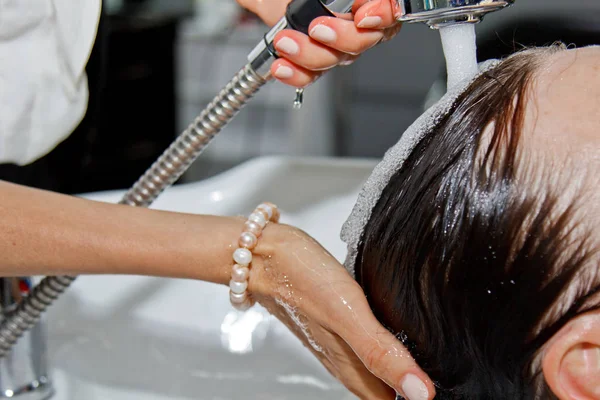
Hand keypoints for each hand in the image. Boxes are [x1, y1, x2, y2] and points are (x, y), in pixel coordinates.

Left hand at [236, 0, 401, 86]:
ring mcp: (338, 44)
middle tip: (317, 28)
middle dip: (342, 37)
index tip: (364, 17)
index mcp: (364, 1)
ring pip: (338, 58)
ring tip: (285, 42)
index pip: (391, 8)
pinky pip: (313, 75)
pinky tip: (282, 67)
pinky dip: (296, 74)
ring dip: (310, 54)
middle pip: (366, 39)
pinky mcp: (316, 61)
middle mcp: (356, 21)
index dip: (384, 14)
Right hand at [250, 223, 434, 399]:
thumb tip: (421, 393)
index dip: (418, 395)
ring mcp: (336, 343)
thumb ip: (380, 351)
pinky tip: (394, 332)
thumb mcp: (347, 313)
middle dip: (410, 386)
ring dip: (398, 370)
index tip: (444, 381)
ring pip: (374, 370)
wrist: (261, 252)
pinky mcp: (333, 323)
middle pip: (384, 390)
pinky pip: (364, 347)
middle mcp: (344, 360)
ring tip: (425, 358)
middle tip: (441, 370)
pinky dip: (384, 348)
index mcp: (350, 367)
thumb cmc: (298, 277)